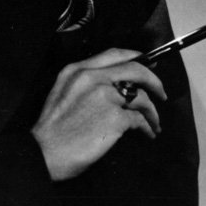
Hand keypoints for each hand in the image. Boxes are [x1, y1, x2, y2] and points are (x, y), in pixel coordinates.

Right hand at [31, 48, 166, 180]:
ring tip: (155, 122)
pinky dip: (147, 127)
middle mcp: (93, 78)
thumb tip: (112, 83)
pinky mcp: (115, 119)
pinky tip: (147, 133)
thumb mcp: (62, 90)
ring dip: (152, 111)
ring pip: (141, 97)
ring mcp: (105, 97)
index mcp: (78, 69)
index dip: (135, 56)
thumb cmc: (53, 127)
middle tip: (161, 92)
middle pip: (135, 70)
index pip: (114, 54)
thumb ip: (84, 80)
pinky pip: (140, 120)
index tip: (147, 62)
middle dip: (154, 80)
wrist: (44, 151)